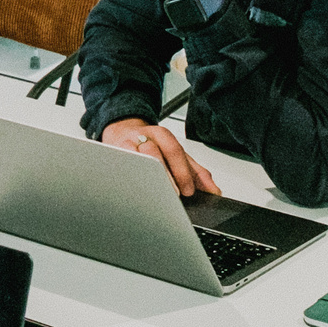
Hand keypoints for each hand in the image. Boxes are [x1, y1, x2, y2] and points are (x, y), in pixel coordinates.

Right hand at [98, 118, 218, 199]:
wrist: (122, 132)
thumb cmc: (151, 146)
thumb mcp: (176, 156)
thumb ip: (195, 172)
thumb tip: (214, 191)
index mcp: (162, 135)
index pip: (174, 151)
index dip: (183, 172)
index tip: (189, 190)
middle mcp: (144, 137)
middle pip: (155, 153)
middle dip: (166, 175)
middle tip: (176, 194)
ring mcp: (127, 145)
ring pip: (137, 158)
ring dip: (149, 177)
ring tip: (157, 194)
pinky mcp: (114, 155)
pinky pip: (122, 165)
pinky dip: (130, 178)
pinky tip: (137, 189)